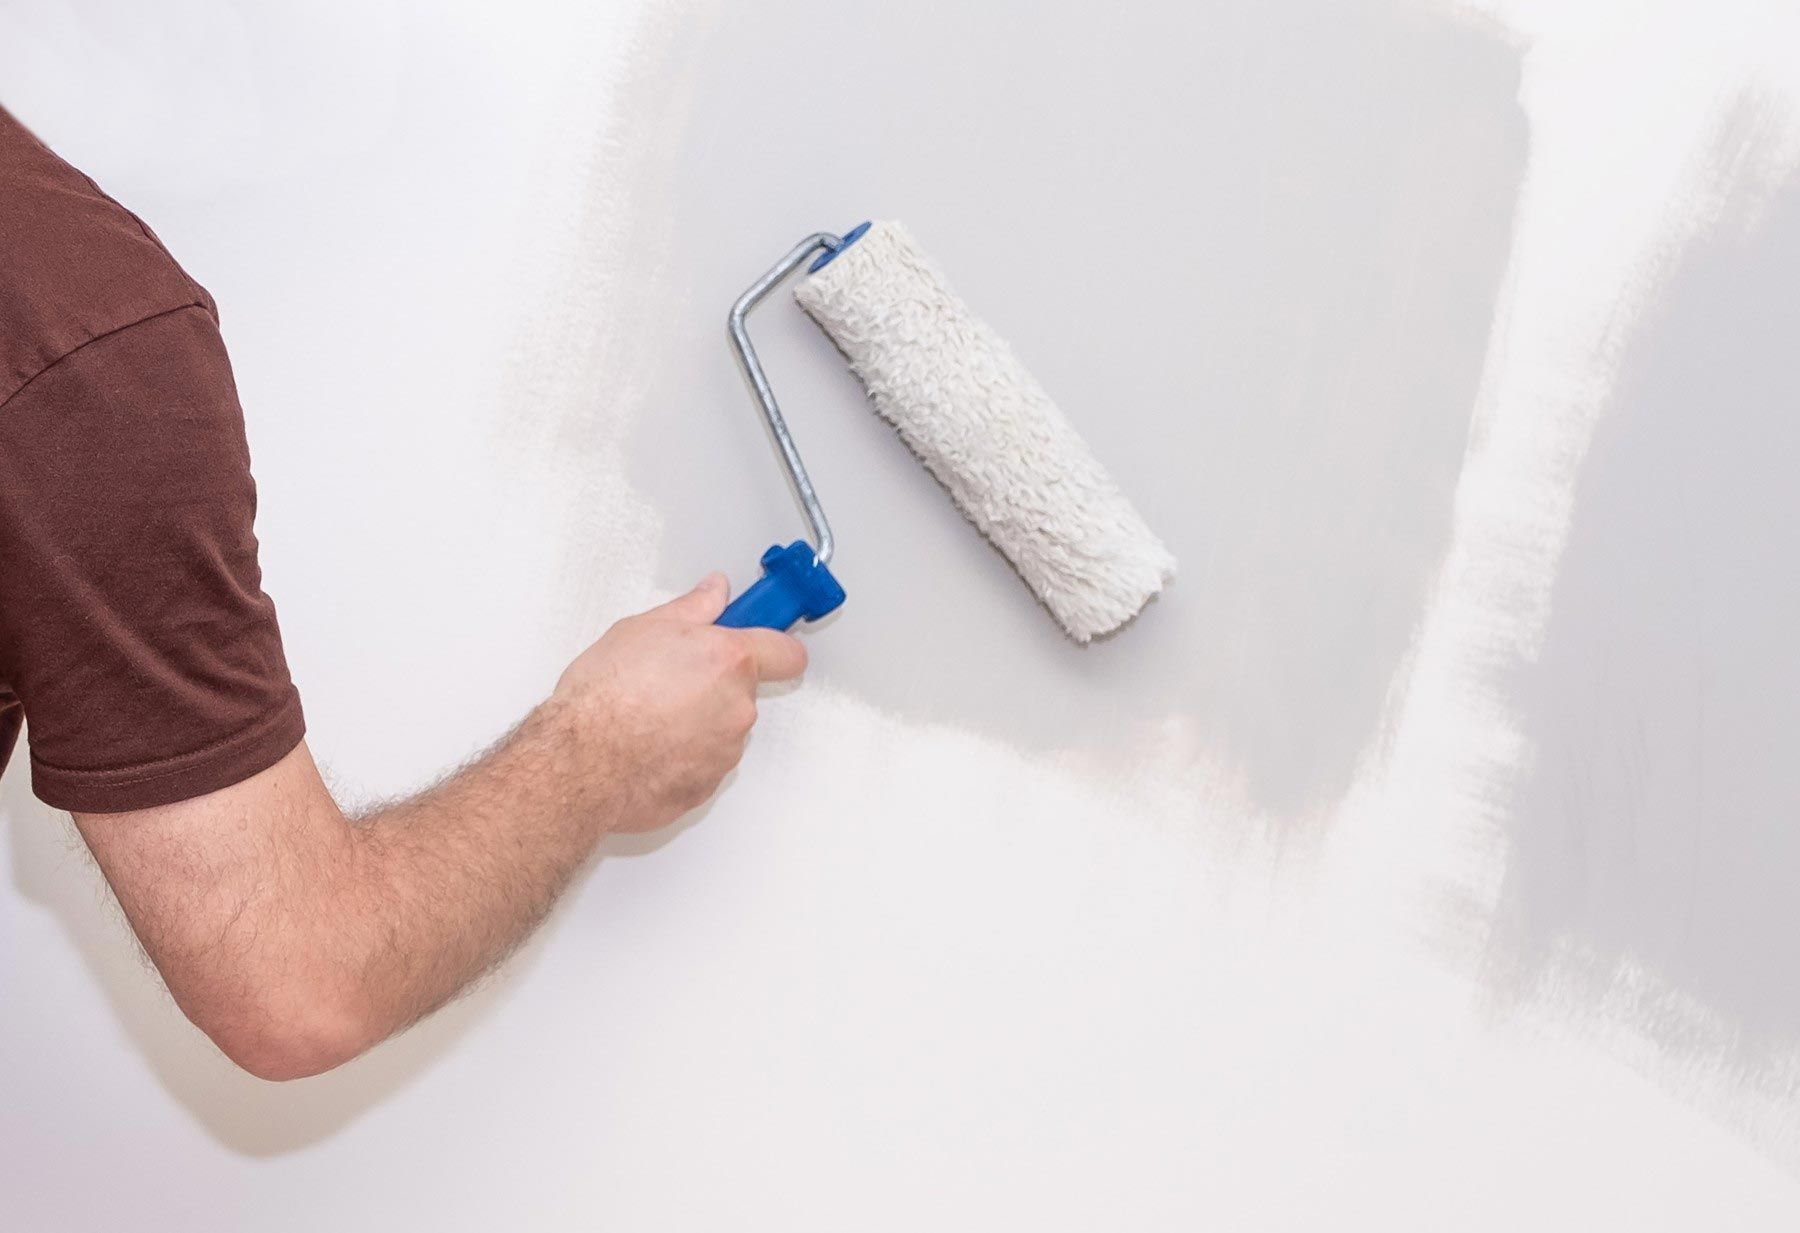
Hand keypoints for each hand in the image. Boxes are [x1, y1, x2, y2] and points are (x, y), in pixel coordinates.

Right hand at [553, 574, 807, 832]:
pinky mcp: (706, 786)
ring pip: (722, 729)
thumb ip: (692, 609)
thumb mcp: (642, 629)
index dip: (775, 647)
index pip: (786, 653)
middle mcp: (737, 708)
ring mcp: (725, 751)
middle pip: (743, 691)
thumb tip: (715, 591)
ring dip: (698, 722)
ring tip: (648, 716)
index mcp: (729, 661)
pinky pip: (703, 763)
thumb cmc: (604, 697)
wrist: (580, 760)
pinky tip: (646, 746)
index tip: (761, 642)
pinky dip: (682, 756)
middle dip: (715, 684)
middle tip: (670, 679)